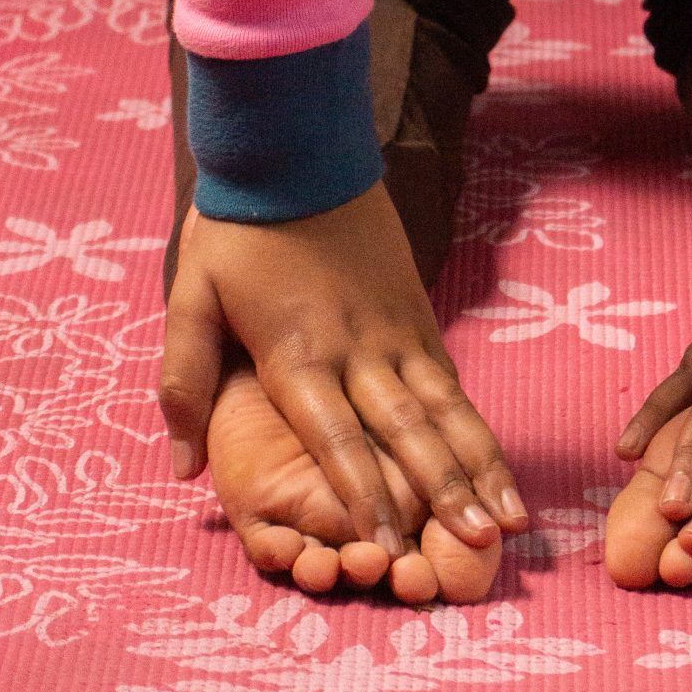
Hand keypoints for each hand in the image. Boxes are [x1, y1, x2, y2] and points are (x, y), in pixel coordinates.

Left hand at [158, 184, 527, 560]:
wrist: (296, 142)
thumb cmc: (237, 225)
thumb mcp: (190, 297)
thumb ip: (183, 381)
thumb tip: (180, 467)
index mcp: (298, 352)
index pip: (336, 440)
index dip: (363, 498)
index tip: (388, 549)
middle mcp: (357, 347)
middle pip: (408, 431)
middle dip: (446, 495)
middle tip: (483, 548)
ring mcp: (394, 326)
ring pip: (444, 408)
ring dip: (478, 464)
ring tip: (511, 516)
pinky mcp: (413, 306)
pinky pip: (446, 375)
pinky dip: (471, 422)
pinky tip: (492, 459)